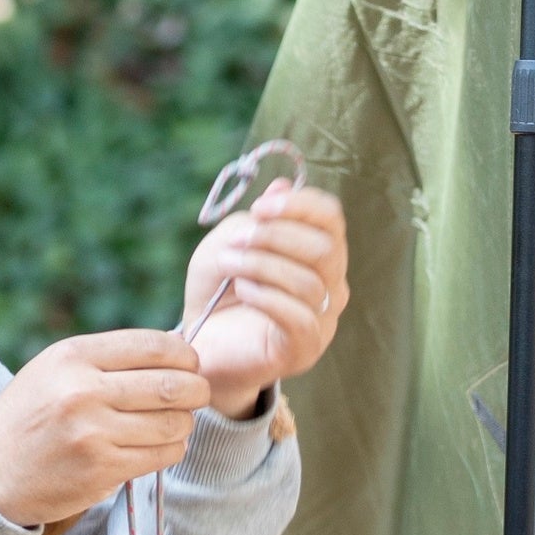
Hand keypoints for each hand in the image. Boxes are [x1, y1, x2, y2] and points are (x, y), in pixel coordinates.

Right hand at [0, 330, 211, 527]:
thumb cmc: (29, 416)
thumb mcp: (54, 369)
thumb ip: (107, 359)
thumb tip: (178, 352)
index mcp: (73, 356)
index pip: (154, 345)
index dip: (185, 354)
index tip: (190, 364)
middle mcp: (83, 390)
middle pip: (172, 385)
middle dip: (196, 389)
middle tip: (197, 394)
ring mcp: (93, 432)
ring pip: (174, 423)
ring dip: (185, 423)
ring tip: (175, 423)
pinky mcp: (102, 469)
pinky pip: (162, 455)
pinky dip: (171, 449)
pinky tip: (160, 446)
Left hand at [179, 182, 349, 418]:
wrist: (202, 343)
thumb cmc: (218, 291)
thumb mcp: (229, 243)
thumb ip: (256, 218)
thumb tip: (281, 186)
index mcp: (319, 253)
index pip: (331, 218)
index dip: (299, 205)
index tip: (260, 206)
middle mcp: (331, 285)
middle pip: (324, 249)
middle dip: (275, 237)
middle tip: (236, 240)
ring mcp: (323, 320)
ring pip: (309, 282)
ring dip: (260, 265)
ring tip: (227, 265)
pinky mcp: (305, 349)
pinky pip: (299, 317)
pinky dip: (266, 297)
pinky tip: (242, 291)